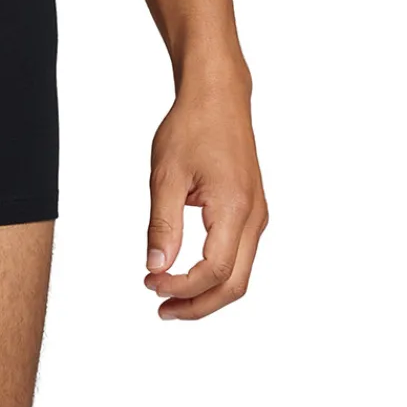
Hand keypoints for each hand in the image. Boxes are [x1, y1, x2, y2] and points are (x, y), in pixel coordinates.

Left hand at [144, 73, 266, 320]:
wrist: (218, 97)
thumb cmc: (193, 127)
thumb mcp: (165, 174)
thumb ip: (162, 225)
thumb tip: (157, 267)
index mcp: (234, 208)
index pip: (214, 270)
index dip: (182, 287)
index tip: (150, 283)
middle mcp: (254, 217)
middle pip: (235, 284)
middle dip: (199, 304)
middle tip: (162, 310)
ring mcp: (256, 215)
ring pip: (240, 273)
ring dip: (207, 292)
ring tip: (170, 296)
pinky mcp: (252, 210)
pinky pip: (240, 255)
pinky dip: (216, 273)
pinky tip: (188, 272)